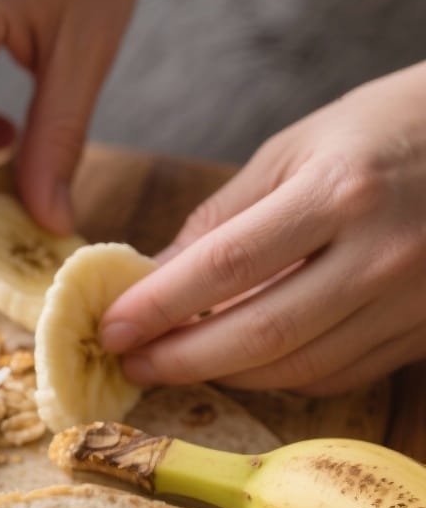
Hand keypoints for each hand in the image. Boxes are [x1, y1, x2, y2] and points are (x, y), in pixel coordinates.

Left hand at [102, 64, 425, 393]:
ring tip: (174, 363)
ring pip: (296, 368)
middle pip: (260, 333)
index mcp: (341, 192)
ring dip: (224, 374)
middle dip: (182, 357)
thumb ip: (227, 215)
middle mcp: (379, 256)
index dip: (162, 304)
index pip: (228, 264)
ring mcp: (406, 303)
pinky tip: (241, 364)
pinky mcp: (419, 334)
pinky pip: (334, 375)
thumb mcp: (301, 147)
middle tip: (132, 363)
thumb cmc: (388, 129)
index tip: (112, 326)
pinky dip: (278, 378)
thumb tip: (157, 275)